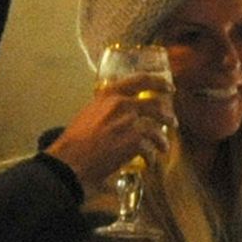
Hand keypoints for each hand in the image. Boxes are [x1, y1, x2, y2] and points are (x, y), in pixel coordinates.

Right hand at [43, 73, 175, 190]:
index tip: (169, 88)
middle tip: (172, 121)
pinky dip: (151, 156)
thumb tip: (125, 111)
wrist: (70, 160)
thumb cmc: (76, 141)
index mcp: (109, 94)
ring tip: (163, 146)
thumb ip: (108, 108)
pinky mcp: (134, 141)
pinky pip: (151, 147)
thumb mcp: (90, 113)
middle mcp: (121, 104)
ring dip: (163, 139)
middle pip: (156, 105)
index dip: (159, 82)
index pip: (140, 80)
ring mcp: (129, 122)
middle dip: (167, 115)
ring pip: (157, 128)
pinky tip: (149, 161)